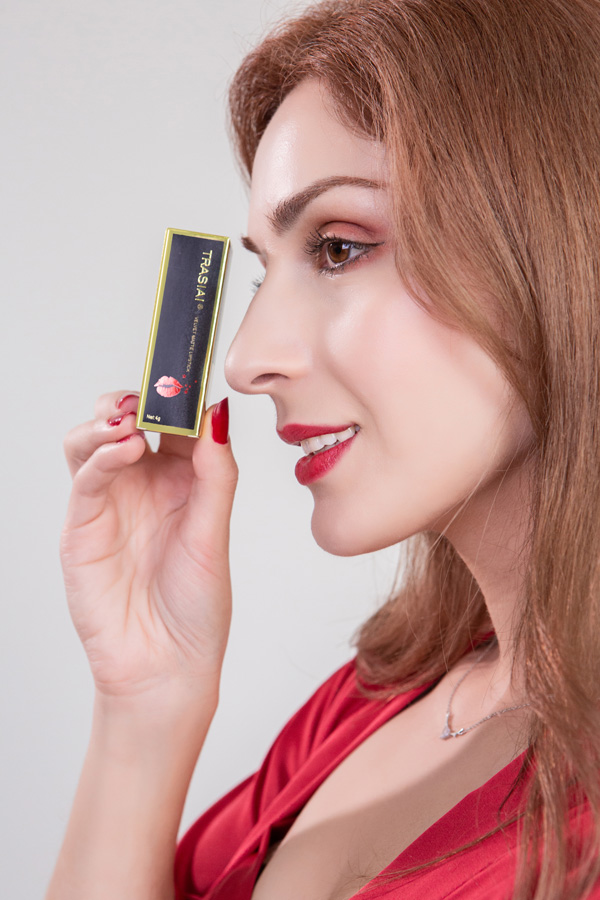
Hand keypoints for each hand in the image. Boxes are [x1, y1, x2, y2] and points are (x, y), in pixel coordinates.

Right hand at [61, 391, 236, 700]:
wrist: (165, 668)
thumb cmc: (196, 609)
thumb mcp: (214, 532)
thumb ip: (215, 473)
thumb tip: (217, 414)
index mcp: (182, 483)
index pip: (174, 424)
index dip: (179, 397)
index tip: (191, 373)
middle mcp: (143, 486)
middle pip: (128, 420)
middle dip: (139, 397)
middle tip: (158, 389)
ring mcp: (111, 503)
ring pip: (94, 438)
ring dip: (111, 418)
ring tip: (134, 419)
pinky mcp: (83, 525)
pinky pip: (85, 475)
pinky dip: (101, 453)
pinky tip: (125, 448)